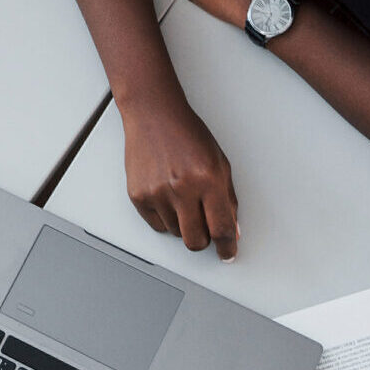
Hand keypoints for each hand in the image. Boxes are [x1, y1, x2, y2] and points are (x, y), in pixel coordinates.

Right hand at [118, 100, 240, 258]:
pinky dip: (165, 217)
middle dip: (204, 239)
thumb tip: (231, 231)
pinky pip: (156, 225)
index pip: (221, 229)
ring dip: (183, 224)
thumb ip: (227, 200)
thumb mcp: (219, 163)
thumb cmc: (187, 134)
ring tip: (182, 196)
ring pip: (176, 234)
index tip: (227, 254)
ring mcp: (157, 193)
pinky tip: (167, 195)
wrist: (153, 115)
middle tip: (204, 225)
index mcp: (208, 179)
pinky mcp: (138, 196)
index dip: (227, 248)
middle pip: (196, 241)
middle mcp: (182, 188)